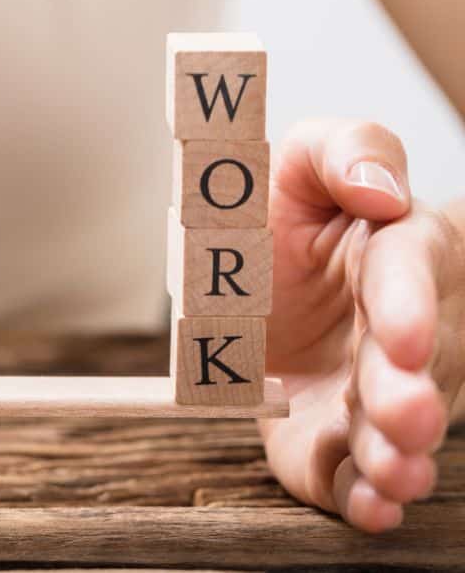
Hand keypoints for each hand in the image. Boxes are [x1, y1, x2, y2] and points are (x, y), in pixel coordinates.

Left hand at [262, 120, 463, 532]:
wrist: (242, 284)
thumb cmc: (277, 218)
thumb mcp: (296, 163)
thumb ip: (345, 151)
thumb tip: (379, 188)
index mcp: (394, 250)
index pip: (413, 270)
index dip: (408, 305)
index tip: (400, 337)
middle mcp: (395, 327)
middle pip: (419, 363)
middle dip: (410, 391)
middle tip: (402, 414)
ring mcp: (370, 388)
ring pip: (395, 426)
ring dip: (395, 454)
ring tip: (391, 473)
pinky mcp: (335, 435)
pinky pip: (354, 472)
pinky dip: (363, 496)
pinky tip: (371, 510)